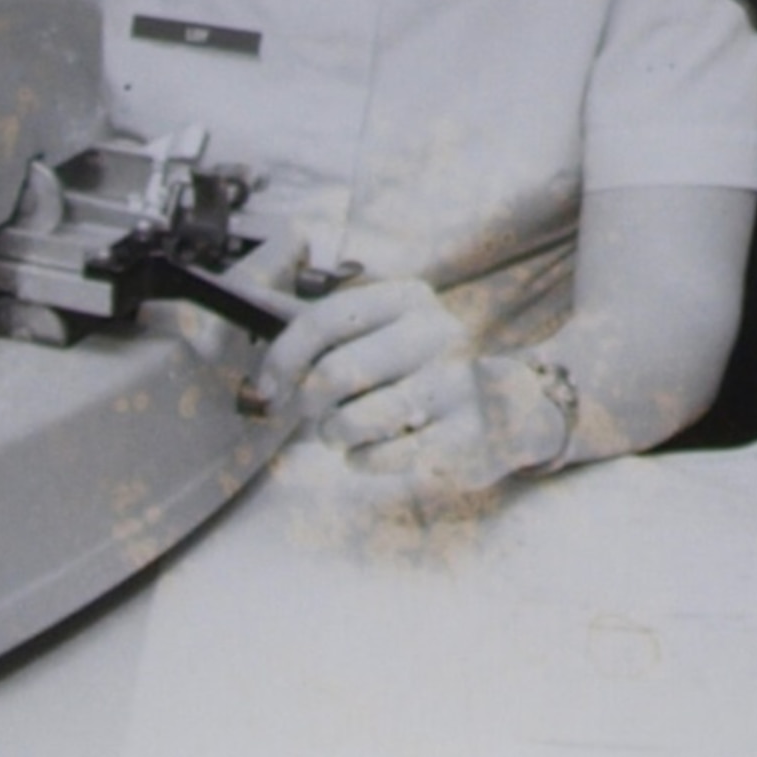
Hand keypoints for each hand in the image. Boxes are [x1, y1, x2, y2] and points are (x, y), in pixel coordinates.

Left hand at [250, 280, 564, 494]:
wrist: (511, 410)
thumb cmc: (421, 371)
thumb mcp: (382, 333)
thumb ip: (320, 327)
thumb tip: (246, 319)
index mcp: (408, 296)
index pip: (323, 320)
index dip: (282, 358)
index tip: (267, 389)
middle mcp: (435, 332)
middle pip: (333, 374)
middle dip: (310, 405)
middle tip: (318, 415)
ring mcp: (452, 384)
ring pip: (351, 421)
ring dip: (334, 435)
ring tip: (347, 432)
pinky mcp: (461, 437)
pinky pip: (377, 458)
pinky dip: (362, 459)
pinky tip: (375, 449)